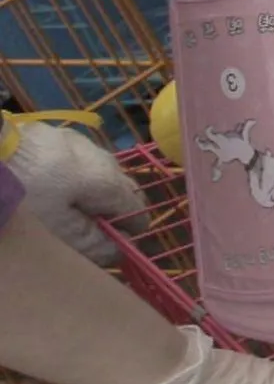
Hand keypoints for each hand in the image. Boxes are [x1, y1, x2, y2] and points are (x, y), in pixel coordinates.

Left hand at [5, 118, 144, 268]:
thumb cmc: (25, 197)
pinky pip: (75, 158)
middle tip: (85, 229)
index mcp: (109, 183)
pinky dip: (70, 174)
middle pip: (122, 189)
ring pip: (99, 171)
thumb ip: (93, 243)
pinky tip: (46, 182)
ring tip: (63, 205)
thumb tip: (117, 250)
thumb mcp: (58, 231)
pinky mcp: (53, 133)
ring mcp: (79, 141)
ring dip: (91, 190)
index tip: (110, 246)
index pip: (138, 212)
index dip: (129, 233)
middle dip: (111, 210)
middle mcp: (104, 158)